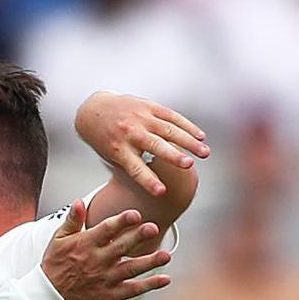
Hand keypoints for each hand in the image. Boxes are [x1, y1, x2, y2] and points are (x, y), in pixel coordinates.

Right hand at [39, 204, 171, 299]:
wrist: (50, 295)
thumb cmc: (55, 264)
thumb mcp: (59, 239)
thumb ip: (72, 220)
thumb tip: (79, 201)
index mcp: (86, 244)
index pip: (106, 230)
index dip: (121, 222)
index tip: (135, 214)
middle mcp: (97, 261)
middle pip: (122, 247)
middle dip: (138, 237)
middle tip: (153, 228)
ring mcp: (105, 279)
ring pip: (131, 269)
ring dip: (150, 262)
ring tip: (166, 255)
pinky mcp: (110, 294)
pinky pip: (132, 290)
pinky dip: (149, 285)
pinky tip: (164, 279)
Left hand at [75, 91, 207, 198]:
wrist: (94, 111)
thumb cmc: (105, 141)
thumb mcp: (111, 156)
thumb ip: (131, 166)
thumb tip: (154, 181)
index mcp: (118, 150)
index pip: (135, 168)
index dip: (149, 181)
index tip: (161, 192)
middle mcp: (131, 133)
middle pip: (155, 146)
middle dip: (173, 156)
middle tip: (189, 165)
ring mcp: (141, 118)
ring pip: (169, 130)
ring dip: (189, 141)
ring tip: (204, 152)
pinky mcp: (149, 107)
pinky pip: (171, 116)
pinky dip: (187, 126)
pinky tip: (200, 136)